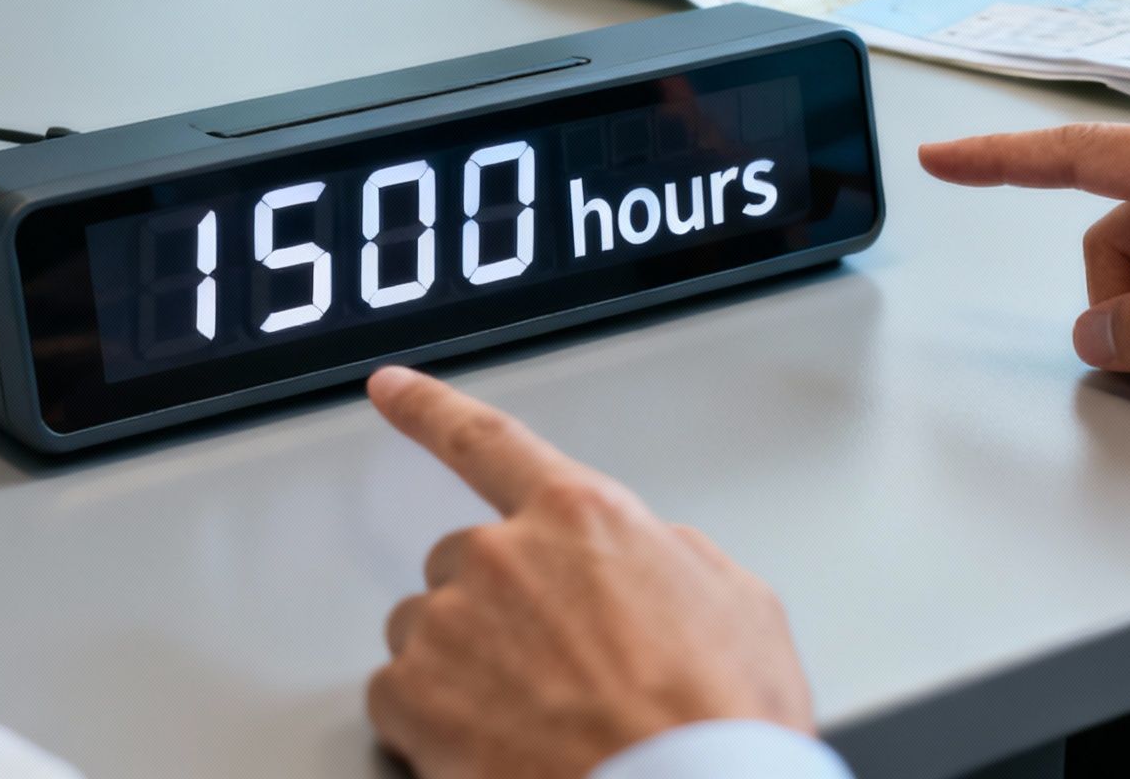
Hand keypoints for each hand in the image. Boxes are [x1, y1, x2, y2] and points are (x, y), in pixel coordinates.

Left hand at [365, 366, 814, 778]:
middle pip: (462, 564)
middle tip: (551, 673)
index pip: (487, 441)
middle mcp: (504, 556)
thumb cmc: (721, 721)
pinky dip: (429, 726)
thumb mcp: (739, 605)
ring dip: (461, 669)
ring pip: (426, 632)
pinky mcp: (413, 696)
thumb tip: (650, 560)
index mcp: (582, 516)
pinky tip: (492, 749)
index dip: (428, 408)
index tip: (390, 387)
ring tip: (533, 721)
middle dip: (494, 611)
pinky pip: (395, 699)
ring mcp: (451, 624)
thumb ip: (670, 557)